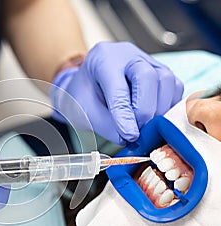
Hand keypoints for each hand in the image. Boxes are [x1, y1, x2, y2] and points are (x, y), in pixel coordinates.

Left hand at [51, 42, 183, 143]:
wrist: (88, 84)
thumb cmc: (84, 95)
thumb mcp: (84, 111)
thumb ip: (106, 125)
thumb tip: (129, 138)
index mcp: (102, 59)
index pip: (118, 87)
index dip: (125, 114)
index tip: (129, 135)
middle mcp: (127, 54)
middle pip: (148, 77)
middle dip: (145, 109)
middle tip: (137, 131)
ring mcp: (147, 60)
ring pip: (166, 80)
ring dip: (159, 109)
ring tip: (144, 127)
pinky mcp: (161, 71)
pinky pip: (174, 87)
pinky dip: (167, 106)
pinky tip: (154, 118)